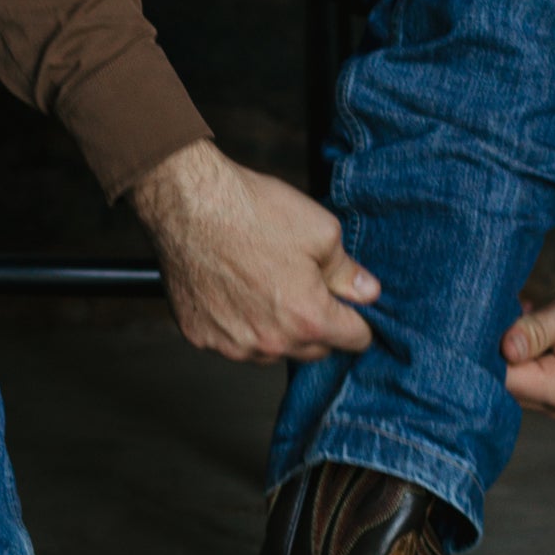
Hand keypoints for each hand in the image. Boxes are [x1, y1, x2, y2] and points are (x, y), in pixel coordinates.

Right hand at [129, 139, 379, 364]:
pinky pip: (232, 342)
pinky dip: (238, 324)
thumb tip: (367, 292)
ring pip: (272, 350)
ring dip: (277, 329)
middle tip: (303, 285)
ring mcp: (232, 344)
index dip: (356, 318)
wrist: (187, 203)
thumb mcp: (320, 230)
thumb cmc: (252, 211)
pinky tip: (233, 290)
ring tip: (264, 284)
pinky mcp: (200, 336)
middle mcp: (271, 342)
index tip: (347, 303)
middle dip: (317, 324)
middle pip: (314, 351)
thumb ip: (347, 270)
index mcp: (308, 318)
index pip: (355, 340)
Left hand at [501, 259, 554, 421]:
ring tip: (525, 312)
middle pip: (504, 381)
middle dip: (494, 347)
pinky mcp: (553, 383)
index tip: (481, 321)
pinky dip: (516, 344)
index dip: (487, 351)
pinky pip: (520, 368)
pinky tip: (527, 318)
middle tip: (503, 309)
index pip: (505, 380)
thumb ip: (537, 331)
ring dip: (505, 343)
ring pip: (509, 374)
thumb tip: (504, 349)